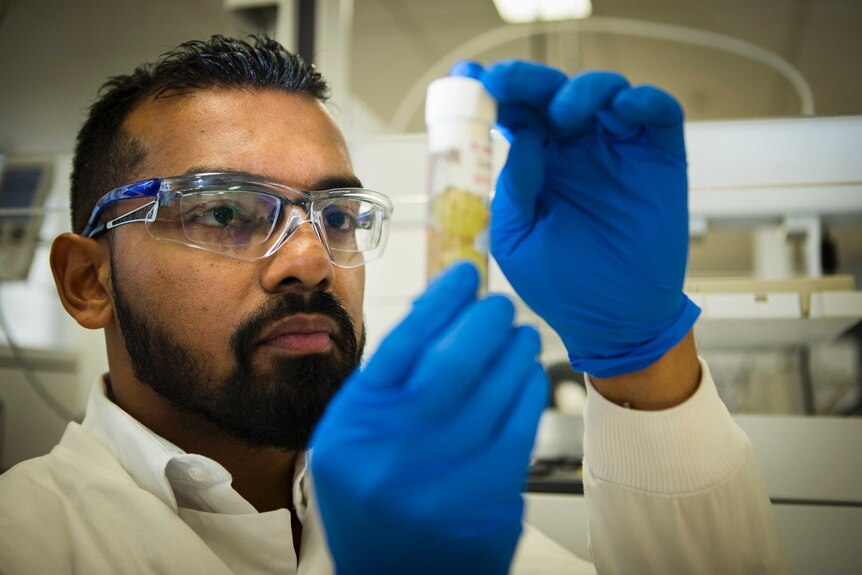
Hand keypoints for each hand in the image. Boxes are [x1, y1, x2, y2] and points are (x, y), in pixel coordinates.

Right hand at [310, 263, 547, 574]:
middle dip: (485, 319)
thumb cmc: (372, 496)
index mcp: (354, 426)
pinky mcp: (485, 503)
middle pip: (453, 361)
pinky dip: (527, 390)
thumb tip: (441, 312)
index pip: (403, 342)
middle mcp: (393, 451)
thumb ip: (389, 380)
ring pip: (493, 391)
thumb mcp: (355, 435)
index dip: (441, 299)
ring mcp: (441, 481)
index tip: (463, 275)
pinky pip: (518, 429)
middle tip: (499, 304)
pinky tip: (527, 374)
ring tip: (519, 335)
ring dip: (514, 350)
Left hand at [452, 61, 700, 377]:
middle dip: (528, 80)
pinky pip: (658, 113)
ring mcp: (618, 151)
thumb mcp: (517, 240)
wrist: (613, 322)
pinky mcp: (660, 160)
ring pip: (604, 91)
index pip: (514, 115)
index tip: (468, 79)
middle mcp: (575, 150)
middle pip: (552, 94)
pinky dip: (643, 100)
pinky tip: (623, 108)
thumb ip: (513, 190)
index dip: (492, 93)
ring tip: (564, 114)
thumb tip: (520, 140)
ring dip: (582, 89)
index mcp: (536, 164)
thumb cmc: (561, 284)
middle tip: (506, 83)